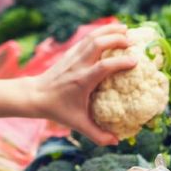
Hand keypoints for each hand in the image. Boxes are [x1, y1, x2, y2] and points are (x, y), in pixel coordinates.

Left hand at [28, 23, 135, 145]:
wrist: (34, 96)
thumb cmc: (57, 110)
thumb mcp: (77, 124)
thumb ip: (97, 134)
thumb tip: (116, 142)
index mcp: (82, 81)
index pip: (103, 67)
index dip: (120, 62)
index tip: (135, 61)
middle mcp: (78, 65)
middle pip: (98, 43)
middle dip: (116, 38)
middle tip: (133, 40)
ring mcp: (73, 57)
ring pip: (92, 37)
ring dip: (109, 30)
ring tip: (125, 28)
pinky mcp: (70, 53)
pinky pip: (86, 38)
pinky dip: (100, 32)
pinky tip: (110, 31)